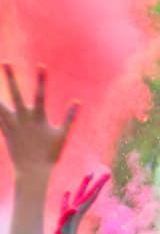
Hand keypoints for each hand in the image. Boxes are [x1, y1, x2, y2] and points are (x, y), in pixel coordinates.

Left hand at [0, 65, 78, 179]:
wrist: (32, 170)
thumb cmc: (50, 154)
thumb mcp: (62, 136)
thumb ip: (70, 118)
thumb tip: (78, 102)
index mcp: (38, 118)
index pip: (41, 94)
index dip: (41, 79)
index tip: (40, 65)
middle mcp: (23, 118)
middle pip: (15, 94)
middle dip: (11, 78)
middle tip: (5, 62)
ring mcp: (12, 124)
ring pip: (1, 105)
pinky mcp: (5, 131)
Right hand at [50, 172, 109, 233]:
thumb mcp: (65, 230)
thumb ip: (67, 219)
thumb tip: (72, 209)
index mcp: (79, 213)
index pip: (91, 196)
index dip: (98, 185)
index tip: (107, 174)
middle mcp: (76, 213)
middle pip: (87, 194)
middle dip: (95, 183)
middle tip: (104, 172)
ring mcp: (70, 216)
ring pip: (78, 198)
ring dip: (83, 186)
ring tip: (88, 174)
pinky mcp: (63, 221)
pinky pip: (65, 206)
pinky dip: (66, 199)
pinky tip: (67, 192)